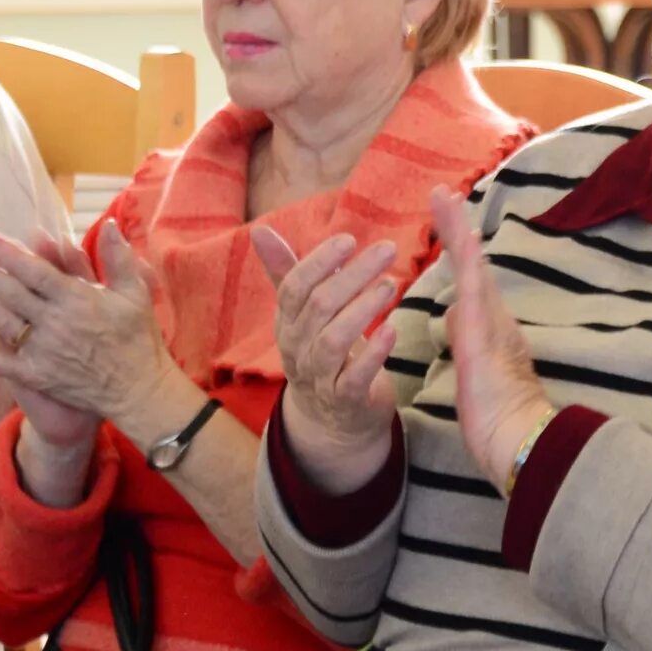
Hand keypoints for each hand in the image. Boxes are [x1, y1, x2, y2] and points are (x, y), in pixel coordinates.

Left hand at [0, 223, 176, 458]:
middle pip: (11, 292)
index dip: (9, 254)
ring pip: (1, 321)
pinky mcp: (37, 376)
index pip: (36, 272)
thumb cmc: (138, 339)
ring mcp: (43, 352)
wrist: (139, 391)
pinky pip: (0, 364)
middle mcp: (56, 324)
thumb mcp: (135, 293)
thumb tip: (107, 223)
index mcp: (78, 299)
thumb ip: (117, 257)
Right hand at [254, 225, 404, 493]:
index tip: (350, 239)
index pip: (294, 288)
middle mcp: (297, 349)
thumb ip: (287, 273)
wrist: (332, 420)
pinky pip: (354, 378)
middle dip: (352, 275)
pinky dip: (373, 354)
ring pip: (332, 341)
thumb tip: (260, 230)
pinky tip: (391, 330)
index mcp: (287, 323)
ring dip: (362, 309)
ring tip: (391, 285)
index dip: (319, 261)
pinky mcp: (345, 401)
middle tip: (387, 250)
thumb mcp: (303, 314)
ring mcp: (318, 377)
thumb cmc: (321, 351)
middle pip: (318, 307)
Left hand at [430, 189, 552, 490]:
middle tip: (441, 192)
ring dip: (459, 231)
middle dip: (456, 226)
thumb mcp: (473, 368)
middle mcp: (492, 316)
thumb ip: (466, 337)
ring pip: (473, 267)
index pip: (467, 278)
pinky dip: (471, 263)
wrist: (516, 438)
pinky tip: (466, 237)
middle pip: (471, 262)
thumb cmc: (497, 414)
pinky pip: (477, 292)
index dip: (457, 247)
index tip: (446, 217)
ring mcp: (490, 322)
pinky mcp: (484, 335)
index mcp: (486, 325)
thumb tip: (451, 316)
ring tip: (444, 198)